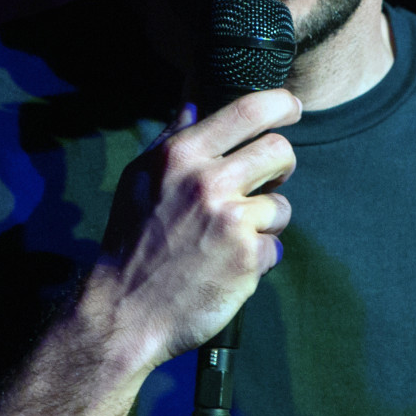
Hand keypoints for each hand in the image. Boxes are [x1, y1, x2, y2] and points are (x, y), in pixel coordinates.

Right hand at [85, 89, 300, 372]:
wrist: (124, 311)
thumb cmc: (129, 242)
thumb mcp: (137, 179)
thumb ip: (169, 140)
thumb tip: (192, 107)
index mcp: (181, 156)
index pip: (248, 110)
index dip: (280, 104)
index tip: (291, 107)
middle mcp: (209, 182)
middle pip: (280, 151)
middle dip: (281, 165)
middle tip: (266, 181)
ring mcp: (231, 221)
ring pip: (281, 206)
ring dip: (264, 222)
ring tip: (229, 239)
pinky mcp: (248, 259)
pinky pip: (275, 247)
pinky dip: (257, 259)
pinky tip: (226, 267)